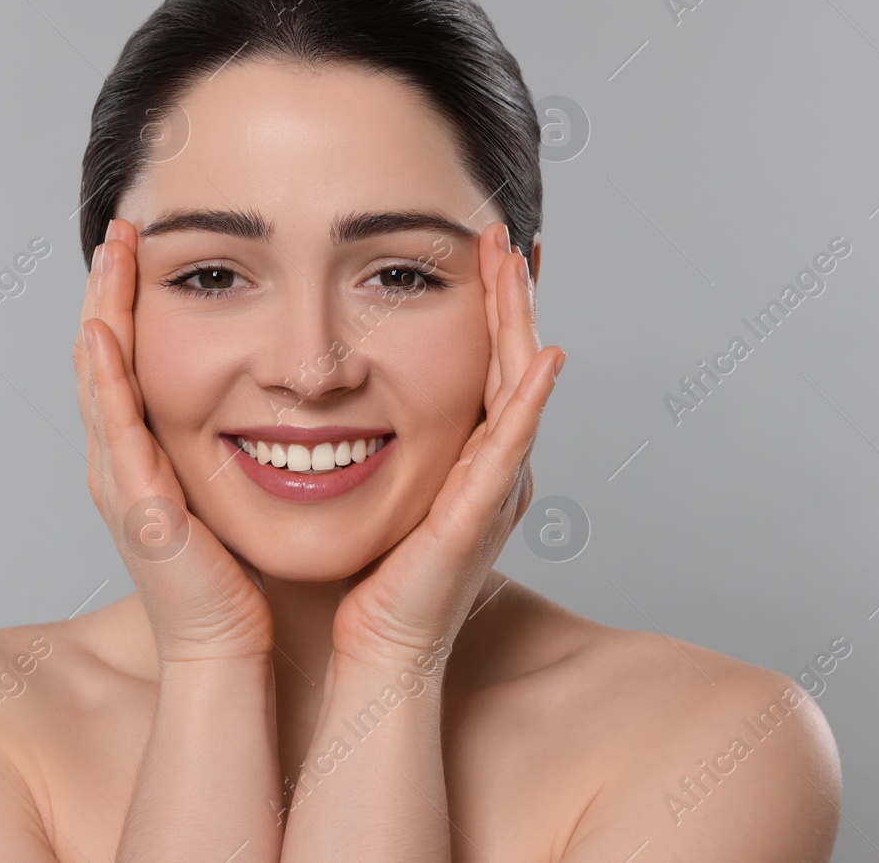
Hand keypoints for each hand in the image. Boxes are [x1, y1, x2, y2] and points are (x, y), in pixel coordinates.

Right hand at [73, 218, 273, 663]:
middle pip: (100, 357)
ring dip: (101, 310)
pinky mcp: (133, 503)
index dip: (128, 303)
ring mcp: (119, 480)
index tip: (142, 247)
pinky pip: (112, 424)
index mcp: (144, 456)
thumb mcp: (235, 490)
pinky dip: (105, 374)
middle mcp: (120, 461)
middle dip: (107, 289)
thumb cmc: (242, 579)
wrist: (228, 648)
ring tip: (110, 252)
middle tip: (119, 229)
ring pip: (97, 378)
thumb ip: (240, 445)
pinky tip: (104, 327)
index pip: (127, 361)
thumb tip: (284, 395)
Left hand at [329, 221, 563, 667]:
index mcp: (465, 455)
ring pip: (518, 387)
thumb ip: (375, 439)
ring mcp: (494, 487)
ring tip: (517, 264)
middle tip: (502, 233)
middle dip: (507, 295)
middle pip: (508, 361)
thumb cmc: (372, 576)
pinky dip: (532, 399)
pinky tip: (545, 355)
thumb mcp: (376, 485)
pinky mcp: (482, 513)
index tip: (478, 249)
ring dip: (520, 323)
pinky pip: (512, 445)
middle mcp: (490, 465)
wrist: (378, 646)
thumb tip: (333, 388)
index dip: (486, 306)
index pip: (481, 362)